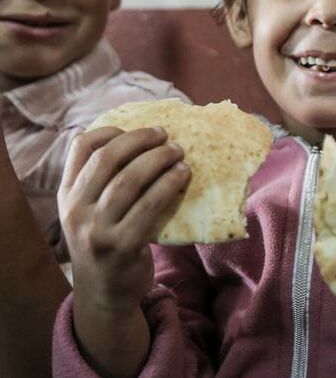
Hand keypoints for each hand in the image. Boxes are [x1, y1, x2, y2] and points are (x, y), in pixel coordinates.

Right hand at [58, 126, 189, 313]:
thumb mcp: (89, 213)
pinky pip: (149, 206)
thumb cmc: (105, 244)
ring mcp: (97, 230)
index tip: (135, 127)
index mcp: (66, 196)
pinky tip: (183, 176)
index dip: (110, 131)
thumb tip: (134, 139)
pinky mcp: (122, 246)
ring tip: (179, 152)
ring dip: (158, 159)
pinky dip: (169, 185)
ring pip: (129, 180)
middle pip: (108, 159)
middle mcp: (76, 211)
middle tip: (165, 135)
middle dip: (140, 140)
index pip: (80, 148)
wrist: (105, 294)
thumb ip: (99, 182)